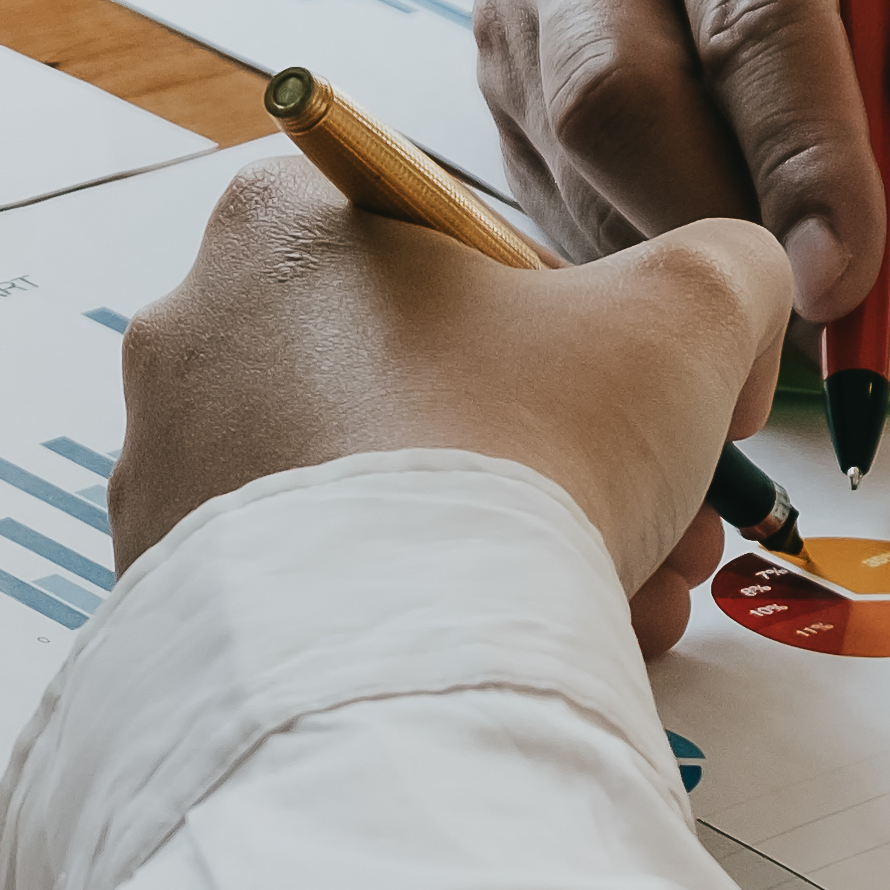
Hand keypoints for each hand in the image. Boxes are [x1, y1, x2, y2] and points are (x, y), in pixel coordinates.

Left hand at [108, 151, 801, 655]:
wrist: (401, 667)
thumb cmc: (528, 450)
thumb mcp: (688, 312)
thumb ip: (727, 267)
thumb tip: (727, 308)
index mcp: (286, 222)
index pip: (461, 251)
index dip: (587, 333)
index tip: (651, 407)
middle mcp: (195, 328)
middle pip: (429, 384)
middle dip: (571, 458)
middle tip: (665, 525)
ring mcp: (163, 468)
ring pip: (381, 497)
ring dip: (514, 543)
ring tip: (618, 608)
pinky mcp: (166, 592)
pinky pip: (322, 589)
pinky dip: (420, 616)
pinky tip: (518, 654)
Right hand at [478, 0, 889, 354]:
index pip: (750, 19)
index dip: (799, 161)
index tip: (847, 281)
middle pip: (620, 101)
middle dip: (720, 230)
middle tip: (813, 322)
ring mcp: (516, 5)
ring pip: (578, 172)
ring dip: (681, 272)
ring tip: (785, 323)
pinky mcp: (495, 87)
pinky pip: (558, 209)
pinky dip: (645, 274)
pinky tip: (715, 291)